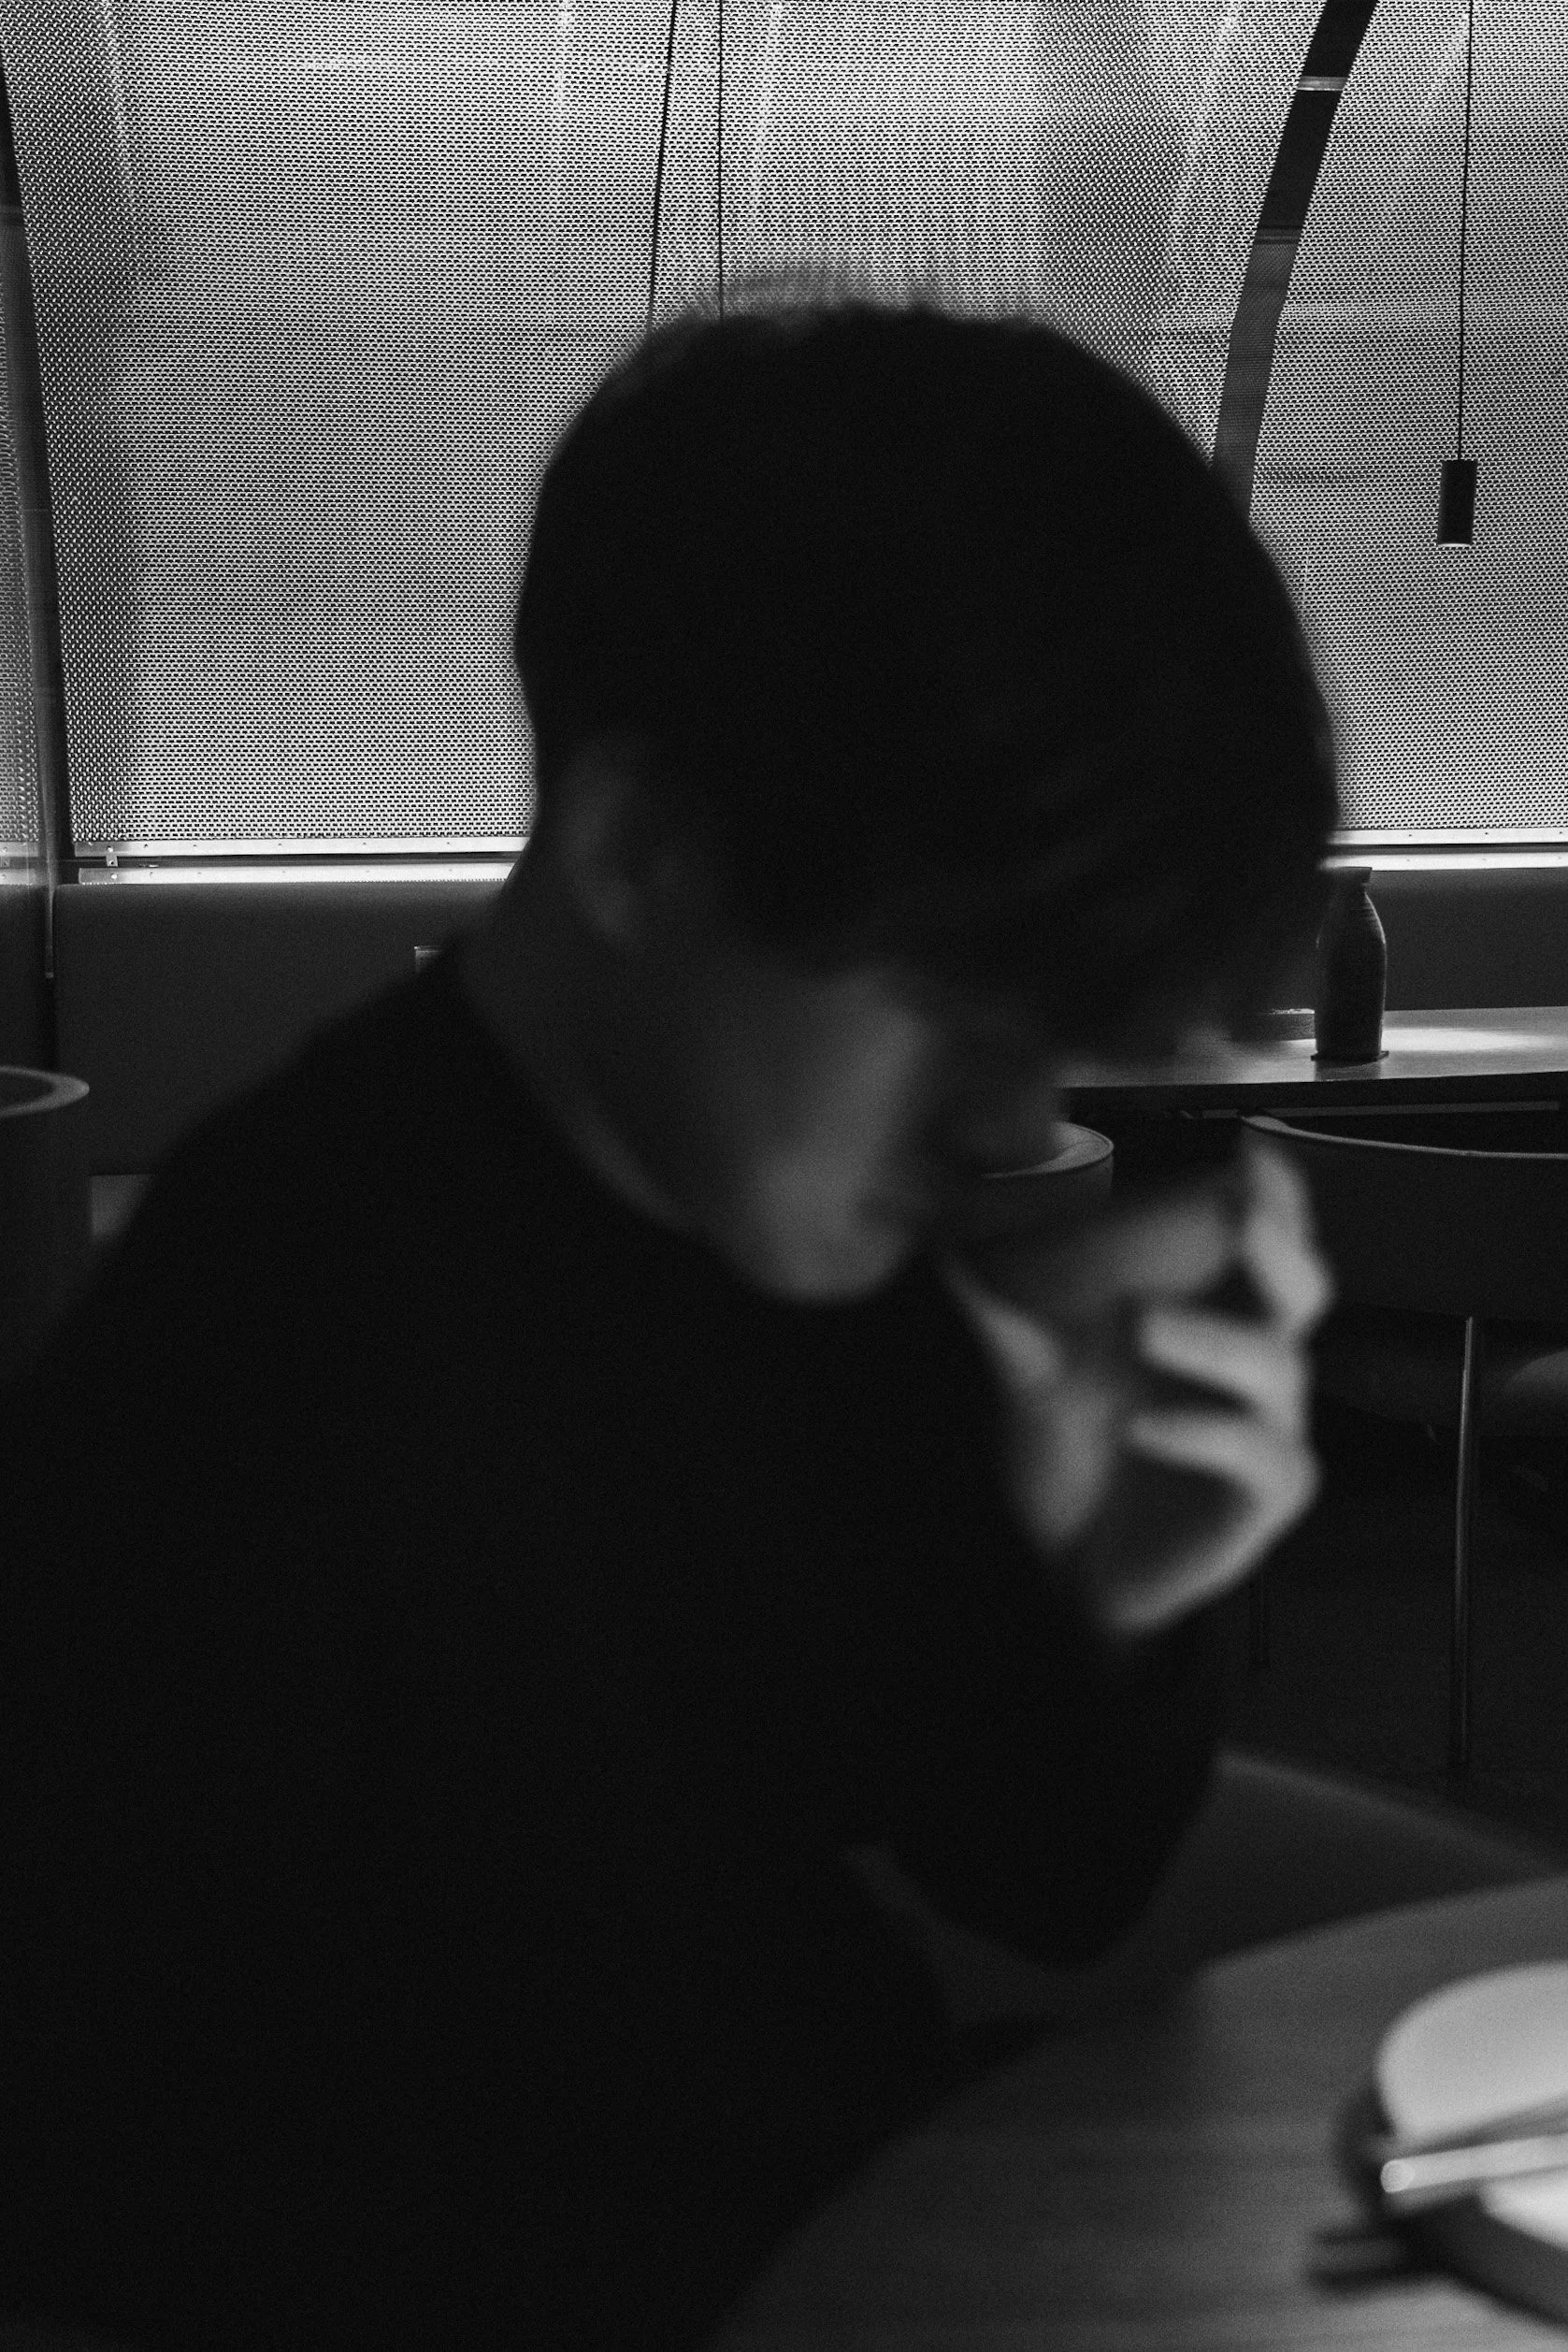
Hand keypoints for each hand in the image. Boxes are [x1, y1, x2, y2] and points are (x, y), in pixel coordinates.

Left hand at [939, 1133, 1332, 1640]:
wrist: (1073, 1567)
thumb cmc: (1074, 1451)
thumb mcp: (1030, 1372)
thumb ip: (999, 1308)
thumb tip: (943, 1237)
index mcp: (1216, 1316)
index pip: (1267, 1242)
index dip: (1273, 1194)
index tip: (1249, 1146)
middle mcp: (1255, 1365)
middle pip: (1304, 1289)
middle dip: (1281, 1246)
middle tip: (1240, 1213)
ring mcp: (1269, 1432)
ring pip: (1278, 1368)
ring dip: (1214, 1338)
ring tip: (1143, 1323)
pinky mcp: (1263, 1500)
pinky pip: (1258, 1456)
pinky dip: (1203, 1432)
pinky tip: (1145, 1426)